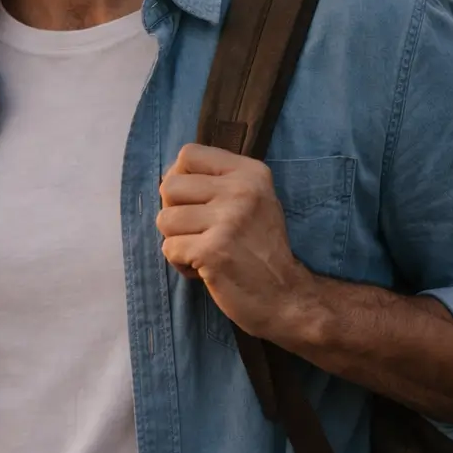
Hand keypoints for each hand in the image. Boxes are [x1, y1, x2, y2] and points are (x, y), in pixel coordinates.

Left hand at [157, 143, 316, 342]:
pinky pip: (169, 248)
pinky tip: (205, 268)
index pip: (188, 154)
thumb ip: (217, 181)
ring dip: (178, 241)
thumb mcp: (252, 200)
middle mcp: (242, 191)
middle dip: (174, 213)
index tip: (193, 202)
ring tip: (205, 251)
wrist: (288, 297)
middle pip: (169, 187)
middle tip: (199, 232)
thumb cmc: (260, 249)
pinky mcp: (214, 251)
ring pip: (164, 219)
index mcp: (250, 173)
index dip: (179, 178)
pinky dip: (180, 263)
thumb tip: (169, 175)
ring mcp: (229, 220)